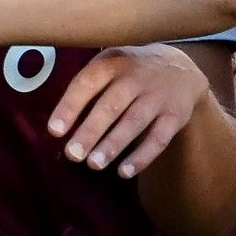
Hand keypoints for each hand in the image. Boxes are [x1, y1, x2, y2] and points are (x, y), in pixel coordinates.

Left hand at [48, 45, 210, 179]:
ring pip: (134, 122)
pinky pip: (158, 138)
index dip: (70, 106)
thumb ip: (88, 87)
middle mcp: (135, 77)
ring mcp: (157, 95)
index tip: (54, 130)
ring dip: (113, 145)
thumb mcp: (110, 63)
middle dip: (90, 132)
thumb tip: (59, 124)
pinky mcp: (175, 115)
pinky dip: (142, 157)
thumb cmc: (131, 71)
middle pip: (111, 106)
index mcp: (112, 63)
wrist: (181, 67)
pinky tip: (124, 172)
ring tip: (94, 165)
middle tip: (72, 155)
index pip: (87, 83)